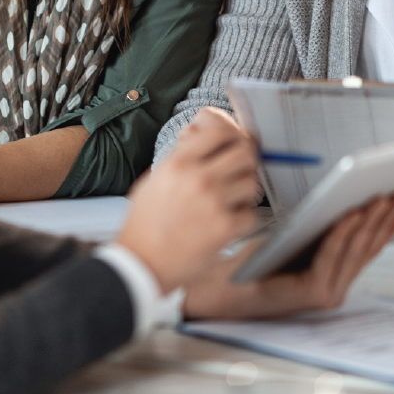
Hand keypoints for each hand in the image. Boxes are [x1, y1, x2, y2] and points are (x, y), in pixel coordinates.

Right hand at [116, 107, 259, 293]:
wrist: (142, 261)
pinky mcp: (224, 228)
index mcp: (179, 163)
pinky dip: (244, 219)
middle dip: (245, 162)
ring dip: (245, 191)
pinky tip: (229, 222)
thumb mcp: (155, 178)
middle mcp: (198, 178)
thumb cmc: (145, 223)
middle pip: (244, 152)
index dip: (232, 136)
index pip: (221, 131)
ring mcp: (213, 202)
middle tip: (239, 171)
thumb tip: (201, 137)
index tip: (233, 144)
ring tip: (231, 200)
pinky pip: (251, 214)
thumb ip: (181, 156)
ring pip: (251, 182)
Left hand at [183, 193, 393, 319]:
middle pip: (367, 248)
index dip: (388, 224)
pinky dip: (342, 233)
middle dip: (384, 219)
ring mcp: (326, 293)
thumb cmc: (257, 260)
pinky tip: (351, 214)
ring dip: (369, 222)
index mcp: (335, 276)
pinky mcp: (311, 293)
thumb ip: (323, 229)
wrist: (222, 285)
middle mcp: (335, 288)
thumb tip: (351, 201)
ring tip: (380, 199)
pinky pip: (331, 256)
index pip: (369, 248)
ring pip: (353, 251)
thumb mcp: (298, 237)